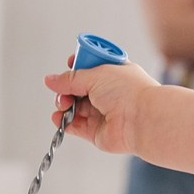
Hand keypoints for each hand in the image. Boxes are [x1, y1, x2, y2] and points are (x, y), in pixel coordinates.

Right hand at [43, 53, 159, 154]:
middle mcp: (109, 92)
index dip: (80, 64)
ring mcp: (102, 112)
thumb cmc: (129, 92)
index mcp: (114, 73)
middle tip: (64, 90)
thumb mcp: (96, 74)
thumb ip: (71, 78)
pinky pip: (74, 125)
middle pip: (78, 88)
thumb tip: (51, 80)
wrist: (142, 119)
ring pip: (73, 107)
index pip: (93, 66)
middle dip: (66, 88)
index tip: (70, 63)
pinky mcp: (96, 131)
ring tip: (64, 104)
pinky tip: (59, 118)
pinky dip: (63, 122)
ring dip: (63, 104)